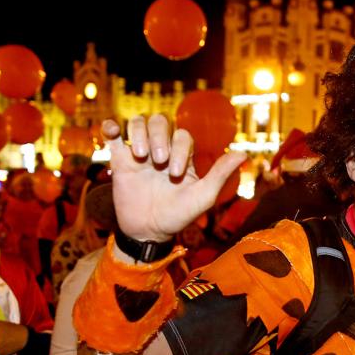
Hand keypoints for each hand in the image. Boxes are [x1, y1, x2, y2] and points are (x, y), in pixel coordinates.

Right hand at [102, 116, 245, 243]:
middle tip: (158, 162)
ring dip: (139, 132)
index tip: (175, 174)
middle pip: (160, 122)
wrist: (149, 232)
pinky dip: (111, 126)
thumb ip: (221, 173)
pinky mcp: (120, 159)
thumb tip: (244, 153)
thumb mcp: (203, 196)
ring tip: (140, 156)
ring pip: (137, 123)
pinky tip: (113, 132)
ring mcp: (140, 153)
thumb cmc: (179, 216)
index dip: (180, 148)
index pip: (182, 135)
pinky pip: (112, 134)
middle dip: (160, 137)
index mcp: (183, 156)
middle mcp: (162, 150)